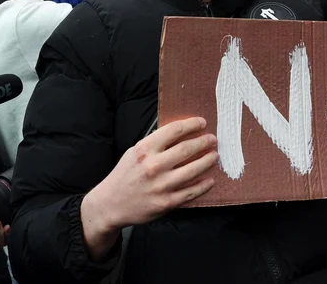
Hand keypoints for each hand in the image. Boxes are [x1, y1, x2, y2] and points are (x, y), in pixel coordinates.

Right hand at [80, 117, 217, 248]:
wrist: (111, 203)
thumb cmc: (124, 175)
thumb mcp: (134, 152)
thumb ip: (154, 143)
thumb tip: (180, 133)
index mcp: (144, 149)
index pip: (174, 131)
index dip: (191, 125)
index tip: (202, 123)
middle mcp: (154, 166)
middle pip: (187, 149)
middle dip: (204, 142)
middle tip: (212, 140)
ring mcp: (161, 185)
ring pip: (193, 170)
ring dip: (207, 161)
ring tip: (214, 156)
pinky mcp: (166, 202)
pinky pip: (191, 192)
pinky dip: (203, 185)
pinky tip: (210, 180)